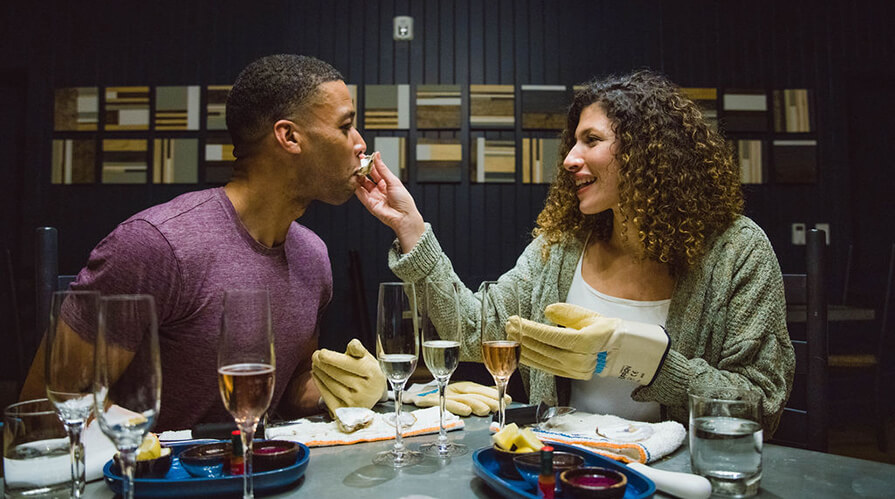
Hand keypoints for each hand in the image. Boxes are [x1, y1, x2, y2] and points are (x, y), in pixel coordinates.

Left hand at [311, 339, 385, 414]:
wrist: (374, 394)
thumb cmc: (368, 373)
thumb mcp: (367, 358)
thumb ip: (358, 350)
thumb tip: (353, 344)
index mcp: (373, 374)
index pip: (350, 364)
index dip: (333, 358)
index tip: (321, 353)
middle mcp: (366, 390)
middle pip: (339, 375)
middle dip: (323, 364)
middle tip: (315, 356)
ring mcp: (355, 402)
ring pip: (332, 385)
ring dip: (320, 373)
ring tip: (315, 364)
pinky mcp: (345, 411)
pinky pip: (328, 397)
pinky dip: (319, 385)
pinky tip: (316, 376)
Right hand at [354, 152, 424, 252]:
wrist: (403, 217)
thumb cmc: (403, 201)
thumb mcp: (393, 181)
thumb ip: (382, 169)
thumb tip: (377, 155)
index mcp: (387, 182)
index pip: (376, 170)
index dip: (370, 163)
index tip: (363, 156)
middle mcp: (379, 189)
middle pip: (368, 176)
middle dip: (362, 169)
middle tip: (356, 161)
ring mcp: (373, 196)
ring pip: (362, 184)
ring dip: (358, 177)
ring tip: (354, 168)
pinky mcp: (369, 203)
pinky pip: (360, 194)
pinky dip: (355, 187)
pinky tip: (353, 180)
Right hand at [412, 381, 510, 416]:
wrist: (411, 398)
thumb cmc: (439, 399)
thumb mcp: (460, 398)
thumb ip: (479, 397)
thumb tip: (503, 398)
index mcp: (462, 387)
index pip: (480, 389)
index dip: (494, 394)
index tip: (508, 400)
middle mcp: (453, 388)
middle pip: (472, 392)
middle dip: (487, 399)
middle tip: (498, 407)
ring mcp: (440, 394)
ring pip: (461, 397)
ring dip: (475, 403)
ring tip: (485, 410)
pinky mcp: (428, 400)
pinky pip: (443, 402)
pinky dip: (455, 407)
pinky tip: (465, 412)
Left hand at [505, 303, 669, 383]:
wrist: (619, 351)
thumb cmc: (604, 329)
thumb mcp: (587, 316)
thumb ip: (565, 313)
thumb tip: (547, 311)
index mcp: (584, 342)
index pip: (550, 336)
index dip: (530, 329)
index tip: (516, 321)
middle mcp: (578, 359)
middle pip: (543, 349)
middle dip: (522, 338)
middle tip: (508, 327)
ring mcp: (574, 370)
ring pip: (542, 361)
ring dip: (523, 349)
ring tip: (510, 338)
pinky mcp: (570, 376)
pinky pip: (546, 368)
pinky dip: (532, 360)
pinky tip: (521, 352)